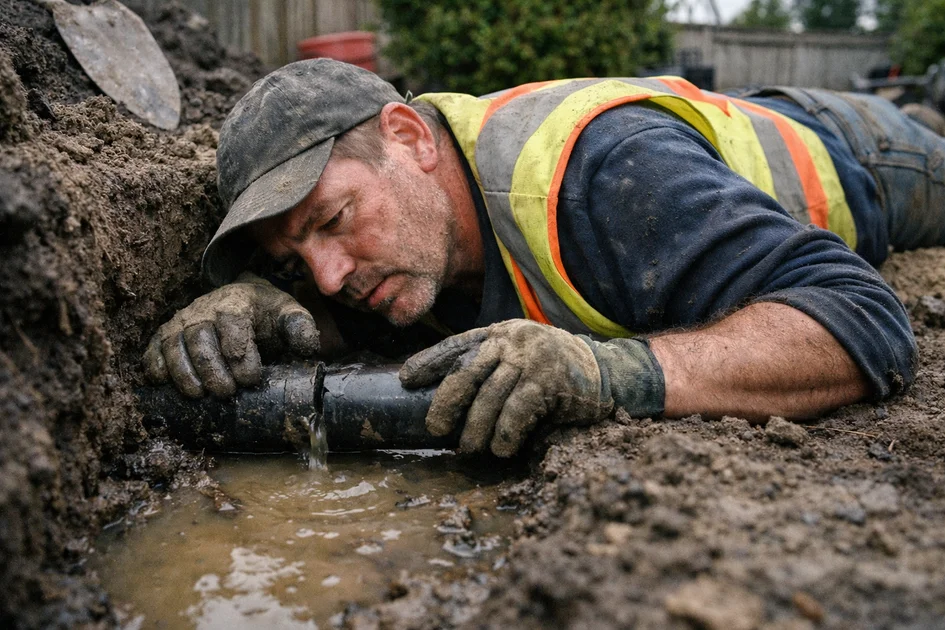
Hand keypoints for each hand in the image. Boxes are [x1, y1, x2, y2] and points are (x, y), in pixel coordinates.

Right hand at [144, 272, 318, 397]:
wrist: (240, 300)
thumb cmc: (265, 313)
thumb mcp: (288, 314)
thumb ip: (301, 328)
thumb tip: (308, 349)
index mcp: (235, 302)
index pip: (233, 326)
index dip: (240, 355)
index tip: (251, 379)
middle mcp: (203, 309)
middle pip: (200, 339)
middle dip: (212, 369)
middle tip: (226, 393)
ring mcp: (182, 321)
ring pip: (173, 345)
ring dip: (183, 372)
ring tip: (198, 395)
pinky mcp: (166, 334)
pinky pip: (152, 348)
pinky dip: (154, 366)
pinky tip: (162, 384)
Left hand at [398, 320, 608, 455]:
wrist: (606, 371)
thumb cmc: (554, 371)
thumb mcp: (520, 358)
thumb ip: (491, 368)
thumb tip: (448, 403)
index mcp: (499, 333)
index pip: (457, 345)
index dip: (429, 361)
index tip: (406, 379)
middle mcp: (511, 340)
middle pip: (467, 371)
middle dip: (446, 402)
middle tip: (434, 428)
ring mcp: (530, 357)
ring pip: (490, 396)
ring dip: (476, 428)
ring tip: (469, 449)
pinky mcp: (548, 379)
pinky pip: (517, 410)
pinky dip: (505, 433)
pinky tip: (501, 449)